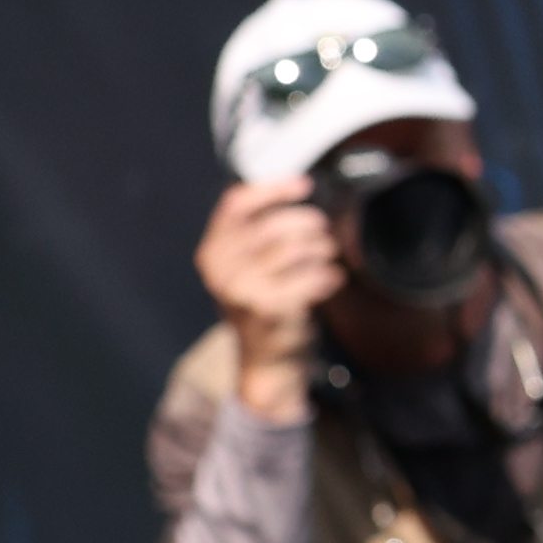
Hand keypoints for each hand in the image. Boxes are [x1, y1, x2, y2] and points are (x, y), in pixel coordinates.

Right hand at [198, 178, 336, 418]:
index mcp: (212, 251)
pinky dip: (327, 275)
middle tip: (324, 232)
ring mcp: (241, 290)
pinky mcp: (268, 309)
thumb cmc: (263, 301)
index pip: (236, 204)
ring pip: (294, 248)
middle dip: (308, 223)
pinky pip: (309, 277)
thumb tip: (295, 188)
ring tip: (327, 256)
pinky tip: (331, 279)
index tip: (305, 185)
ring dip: (321, 249)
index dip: (273, 189)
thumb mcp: (247, 265)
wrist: (266, 358)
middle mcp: (220, 269)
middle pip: (272, 224)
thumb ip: (258, 231)